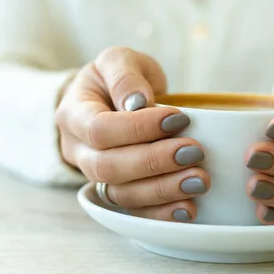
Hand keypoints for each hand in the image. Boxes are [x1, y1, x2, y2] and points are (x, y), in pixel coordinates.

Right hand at [55, 47, 208, 222]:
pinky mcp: (116, 192)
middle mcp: (78, 150)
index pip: (100, 129)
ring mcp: (94, 176)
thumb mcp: (119, 60)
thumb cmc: (118, 77)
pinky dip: (161, 213)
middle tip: (194, 151)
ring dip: (163, 190)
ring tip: (200, 180)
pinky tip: (189, 208)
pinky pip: (134, 211)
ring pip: (121, 194)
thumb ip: (125, 76)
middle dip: (154, 162)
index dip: (139, 128)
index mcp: (73, 114)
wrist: (113, 99)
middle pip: (108, 167)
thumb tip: (138, 103)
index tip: (180, 117)